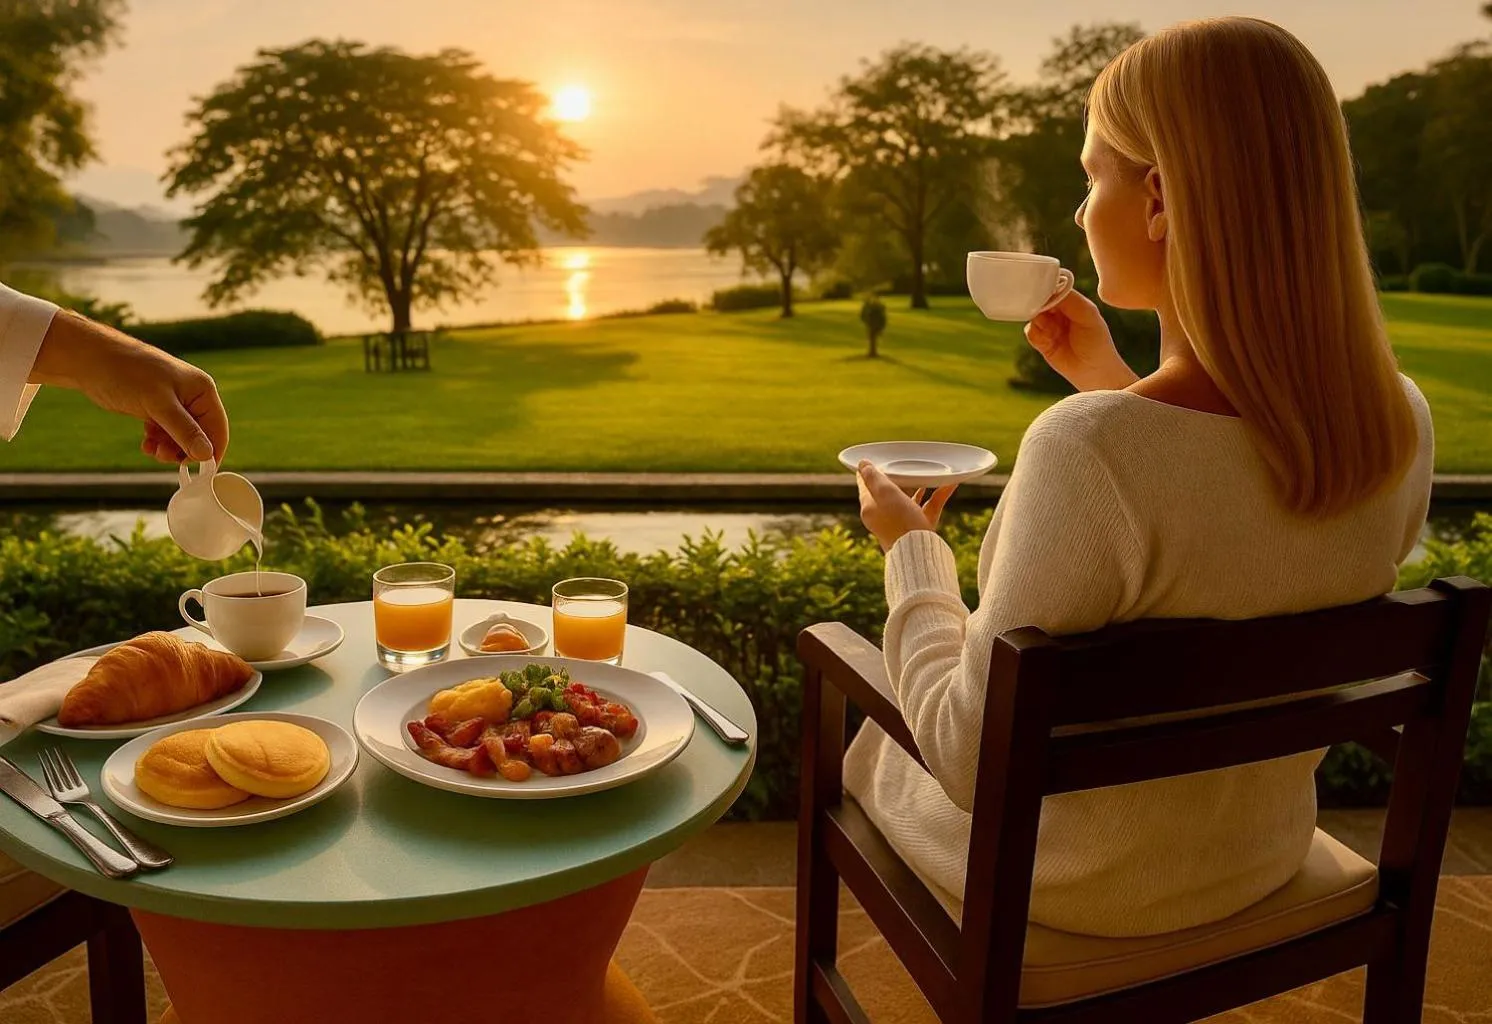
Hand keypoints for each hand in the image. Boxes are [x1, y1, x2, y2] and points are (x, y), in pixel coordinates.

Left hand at [30, 311, 228, 464]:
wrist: (91, 360)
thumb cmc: (127, 373)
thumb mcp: (159, 405)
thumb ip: (184, 431)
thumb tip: (206, 455)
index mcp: (202, 391)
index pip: (217, 429)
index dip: (210, 452)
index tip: (197, 471)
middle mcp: (191, 397)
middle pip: (200, 435)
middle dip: (183, 450)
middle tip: (163, 456)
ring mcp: (173, 403)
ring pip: (181, 437)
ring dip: (168, 448)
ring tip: (151, 449)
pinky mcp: (155, 408)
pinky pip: (165, 433)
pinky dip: (157, 442)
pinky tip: (145, 443)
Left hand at [857, 461, 956, 551]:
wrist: (919, 555)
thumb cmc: (900, 522)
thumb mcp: (884, 494)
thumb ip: (873, 478)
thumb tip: (862, 464)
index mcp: (870, 508)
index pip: (866, 485)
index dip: (870, 472)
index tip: (875, 459)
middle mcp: (884, 516)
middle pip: (889, 492)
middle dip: (898, 478)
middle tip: (904, 463)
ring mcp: (902, 524)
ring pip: (910, 500)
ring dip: (920, 485)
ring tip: (929, 471)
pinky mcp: (918, 529)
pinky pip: (928, 507)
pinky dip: (938, 495)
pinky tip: (950, 484)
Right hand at [1024, 290, 1139, 392]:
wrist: (1094, 372)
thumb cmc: (1097, 342)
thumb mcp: (1088, 316)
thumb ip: (1071, 300)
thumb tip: (1049, 290)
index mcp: (1072, 302)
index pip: (1054, 288)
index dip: (1046, 287)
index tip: (1040, 289)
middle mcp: (1059, 312)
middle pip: (1040, 301)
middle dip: (1039, 305)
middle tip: (1045, 314)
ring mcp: (1050, 327)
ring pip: (1033, 316)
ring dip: (1039, 322)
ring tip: (1051, 332)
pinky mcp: (1042, 342)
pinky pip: (1030, 332)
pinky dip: (1035, 334)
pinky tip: (1047, 341)